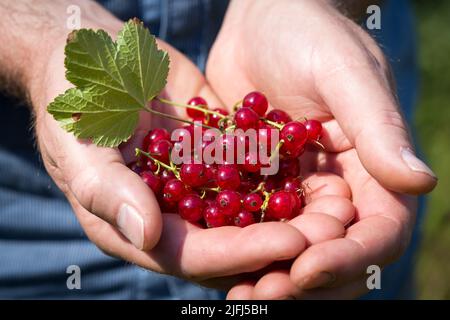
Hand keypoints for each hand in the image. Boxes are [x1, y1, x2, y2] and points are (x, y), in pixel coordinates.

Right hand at [29, 24, 315, 288]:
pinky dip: (282, 176)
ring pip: (247, 211)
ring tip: (338, 212)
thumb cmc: (72, 100)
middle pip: (228, 242)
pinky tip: (321, 175)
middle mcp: (169, 215)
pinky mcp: (214, 156)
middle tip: (330, 235)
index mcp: (131, 225)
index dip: (238, 252)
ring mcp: (194, 186)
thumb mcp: (80, 144)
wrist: (93, 55)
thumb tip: (145, 234)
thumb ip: (107, 191)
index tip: (289, 243)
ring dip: (291, 215)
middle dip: (278, 243)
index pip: (190, 252)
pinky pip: (251, 171)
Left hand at [206, 0, 436, 297]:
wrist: (262, 18)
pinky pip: (248, 224)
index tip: (308, 267)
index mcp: (371, 170)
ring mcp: (293, 190)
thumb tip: (421, 182)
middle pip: (331, 253)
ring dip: (265, 275)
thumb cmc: (309, 33)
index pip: (375, 231)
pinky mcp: (253, 183)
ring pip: (288, 249)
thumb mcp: (345, 71)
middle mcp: (335, 188)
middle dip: (301, 281)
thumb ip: (378, 126)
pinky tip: (211, 261)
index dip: (348, 257)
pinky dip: (235, 248)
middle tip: (260, 295)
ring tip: (236, 294)